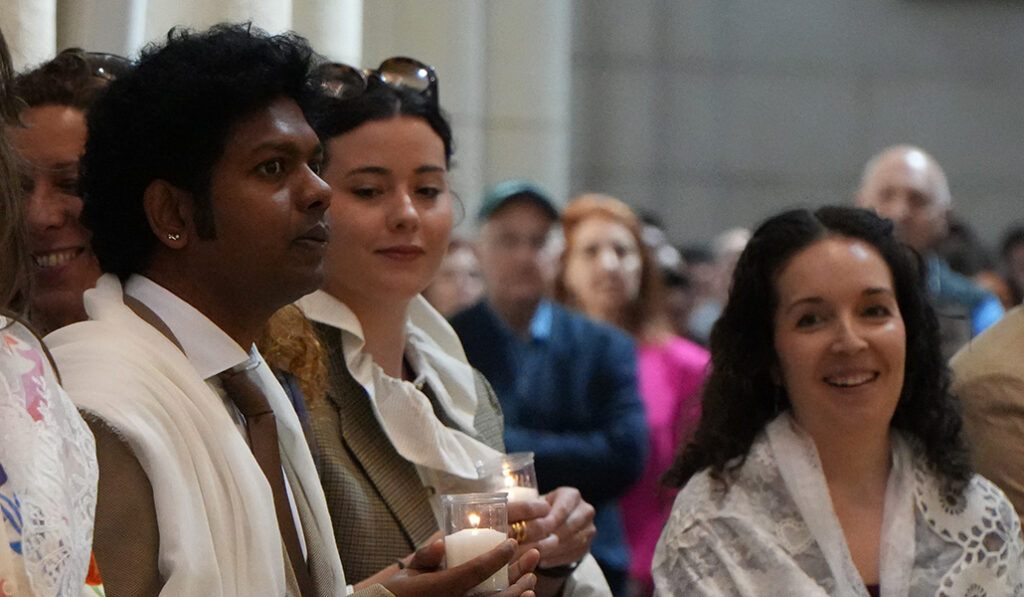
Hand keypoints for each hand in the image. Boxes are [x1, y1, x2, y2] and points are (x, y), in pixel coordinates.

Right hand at [380, 538, 537, 596]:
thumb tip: (442, 542)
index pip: (475, 571)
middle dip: (517, 576)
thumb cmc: (398, 591)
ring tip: (531, 579)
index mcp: (441, 588)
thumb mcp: (409, 571)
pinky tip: (522, 596)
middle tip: (533, 560)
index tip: (511, 543)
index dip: (497, 557)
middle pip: (493, 594)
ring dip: (517, 593)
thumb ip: (426, 556)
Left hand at [536, 487, 595, 567]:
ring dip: (551, 551)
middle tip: (530, 547)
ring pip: (570, 543)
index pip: (561, 510)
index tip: (530, 533)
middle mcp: (585, 510)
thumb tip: (518, 517)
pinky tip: (542, 561)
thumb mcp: (538, 504)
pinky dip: (556, 560)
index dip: (546, 523)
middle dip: (548, 539)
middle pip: (567, 528)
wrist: (559, 522)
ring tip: (534, 555)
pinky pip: (572, 555)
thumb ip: (532, 510)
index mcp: (572, 495)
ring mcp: (589, 529)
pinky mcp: (587, 546)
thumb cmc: (544, 511)